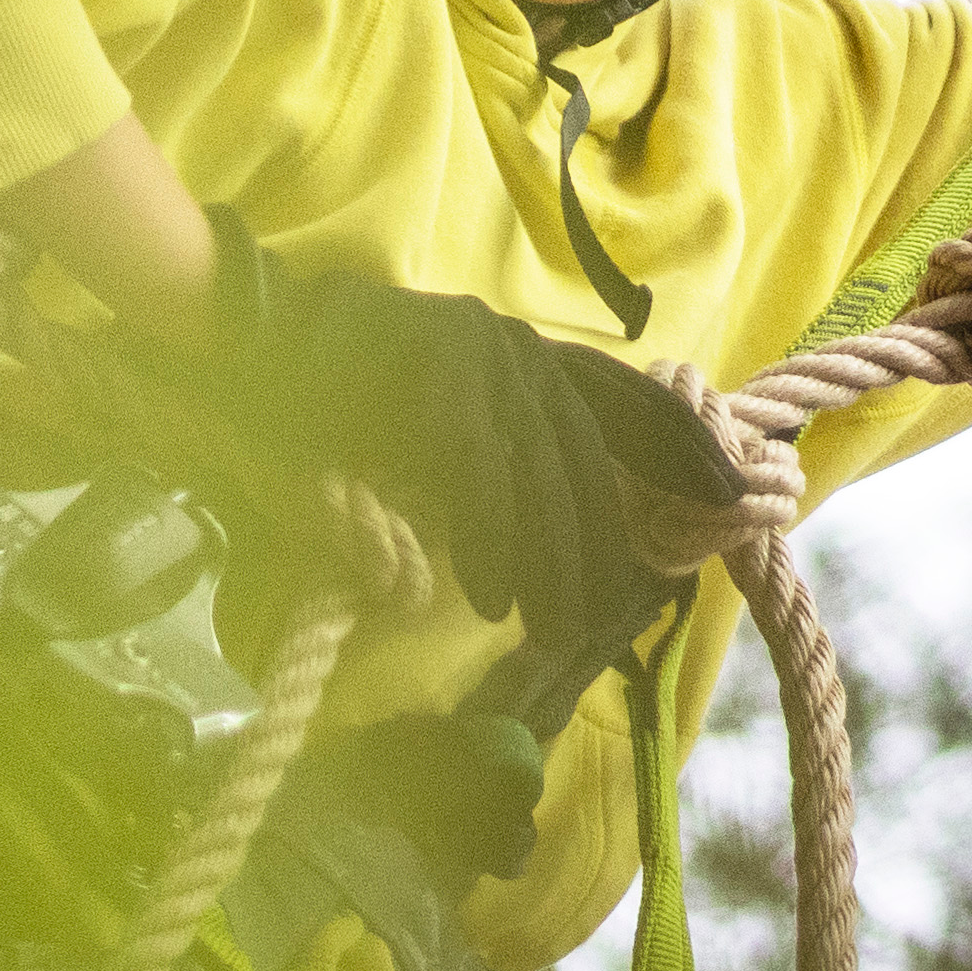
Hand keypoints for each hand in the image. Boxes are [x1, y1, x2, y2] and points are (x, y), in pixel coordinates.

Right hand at [160, 210, 740, 669]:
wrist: (238, 340)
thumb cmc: (321, 397)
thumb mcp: (416, 437)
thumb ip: (476, 480)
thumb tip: (530, 555)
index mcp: (514, 353)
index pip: (621, 402)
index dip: (680, 449)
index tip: (734, 499)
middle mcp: (507, 343)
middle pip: (582, 455)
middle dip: (604, 542)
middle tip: (611, 621)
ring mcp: (472, 350)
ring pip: (537, 468)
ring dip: (551, 557)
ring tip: (557, 630)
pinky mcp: (431, 371)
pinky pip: (475, 467)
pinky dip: (488, 536)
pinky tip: (494, 595)